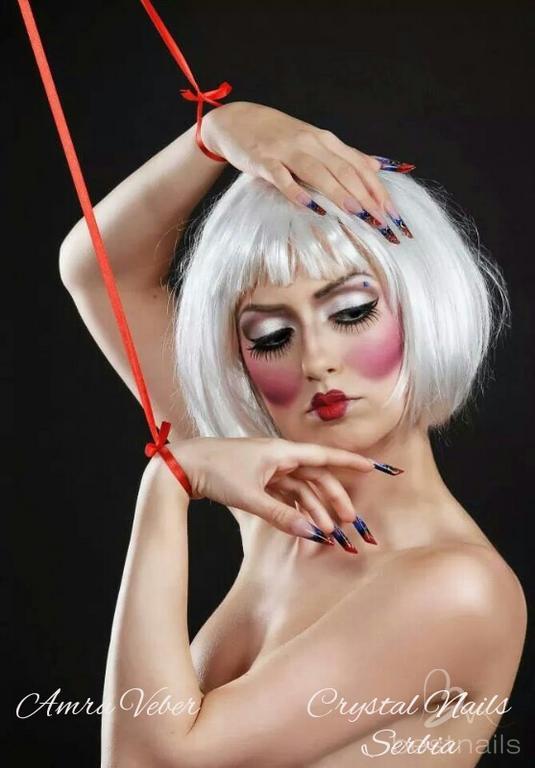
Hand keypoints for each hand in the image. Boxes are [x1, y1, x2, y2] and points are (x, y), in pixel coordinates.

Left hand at [154, 436, 374, 540]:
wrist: (183, 467)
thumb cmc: (215, 472)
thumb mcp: (249, 497)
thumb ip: (281, 515)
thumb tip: (310, 532)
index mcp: (281, 452)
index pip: (323, 457)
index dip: (349, 463)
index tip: (372, 468)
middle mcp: (279, 457)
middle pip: (316, 477)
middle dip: (334, 499)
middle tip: (348, 522)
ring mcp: (268, 468)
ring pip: (301, 488)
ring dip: (314, 508)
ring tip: (326, 532)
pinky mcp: (258, 479)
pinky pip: (285, 494)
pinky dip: (296, 508)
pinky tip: (304, 524)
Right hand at [202, 101, 404, 228]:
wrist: (237, 120)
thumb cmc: (278, 135)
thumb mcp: (314, 141)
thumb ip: (343, 155)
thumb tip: (375, 167)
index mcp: (326, 141)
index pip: (359, 166)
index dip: (378, 189)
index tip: (392, 213)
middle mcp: (310, 143)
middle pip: (344, 170)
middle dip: (366, 197)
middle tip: (382, 221)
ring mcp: (287, 151)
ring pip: (319, 173)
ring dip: (339, 193)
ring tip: (357, 212)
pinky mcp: (264, 161)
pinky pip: (282, 177)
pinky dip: (296, 191)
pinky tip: (309, 206)